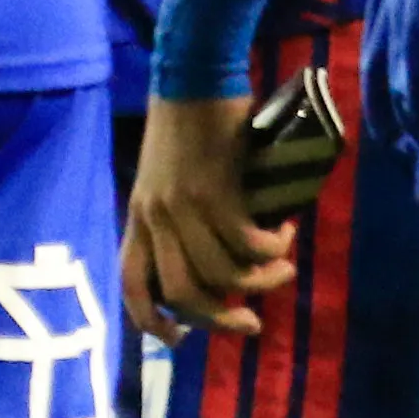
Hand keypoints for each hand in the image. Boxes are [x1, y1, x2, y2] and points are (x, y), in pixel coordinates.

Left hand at [125, 92, 294, 341]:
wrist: (193, 76)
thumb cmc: (184, 125)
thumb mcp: (165, 177)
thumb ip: (178, 218)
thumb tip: (216, 266)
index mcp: (138, 216)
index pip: (131, 283)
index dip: (150, 322)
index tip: (179, 342)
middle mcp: (154, 217)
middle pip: (185, 294)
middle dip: (220, 320)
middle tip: (252, 323)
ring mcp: (184, 206)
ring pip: (223, 274)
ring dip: (262, 280)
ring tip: (284, 269)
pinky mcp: (216, 192)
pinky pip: (249, 243)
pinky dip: (273, 247)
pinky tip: (287, 232)